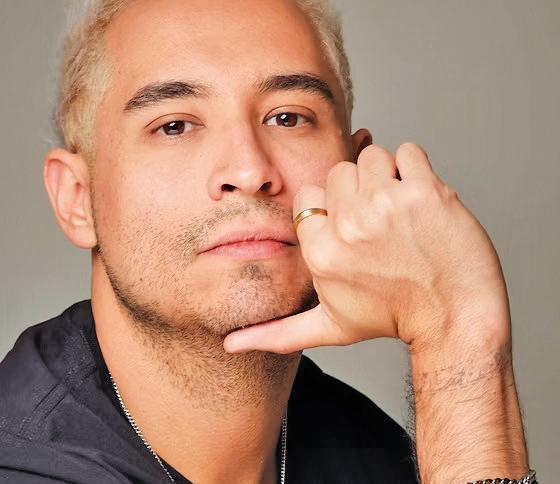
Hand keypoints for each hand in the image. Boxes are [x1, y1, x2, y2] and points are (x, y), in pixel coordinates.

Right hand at [224, 142, 509, 353]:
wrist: (456, 317)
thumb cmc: (392, 319)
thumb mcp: (329, 327)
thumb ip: (278, 332)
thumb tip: (231, 346)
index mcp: (320, 253)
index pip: (311, 196)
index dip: (334, 209)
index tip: (357, 231)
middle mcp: (348, 226)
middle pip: (339, 173)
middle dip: (360, 192)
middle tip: (382, 225)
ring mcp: (386, 205)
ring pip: (372, 156)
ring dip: (388, 178)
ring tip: (402, 214)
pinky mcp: (424, 191)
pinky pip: (408, 151)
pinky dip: (416, 169)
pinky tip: (421, 203)